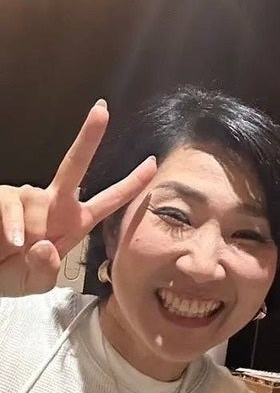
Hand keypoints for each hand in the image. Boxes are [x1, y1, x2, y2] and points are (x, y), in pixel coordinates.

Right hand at [0, 99, 156, 295]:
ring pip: (38, 201)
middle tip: (102, 110)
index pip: (108, 201)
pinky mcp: (2, 197)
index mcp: (74, 222)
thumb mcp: (37, 283)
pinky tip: (12, 241)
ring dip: (31, 229)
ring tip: (18, 249)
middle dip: (89, 137)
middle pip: (75, 165)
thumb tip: (45, 245)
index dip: (131, 184)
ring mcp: (27, 198)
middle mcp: (53, 204)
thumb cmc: (10, 274)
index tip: (152, 163)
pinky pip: (13, 204)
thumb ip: (47, 270)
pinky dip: (14, 226)